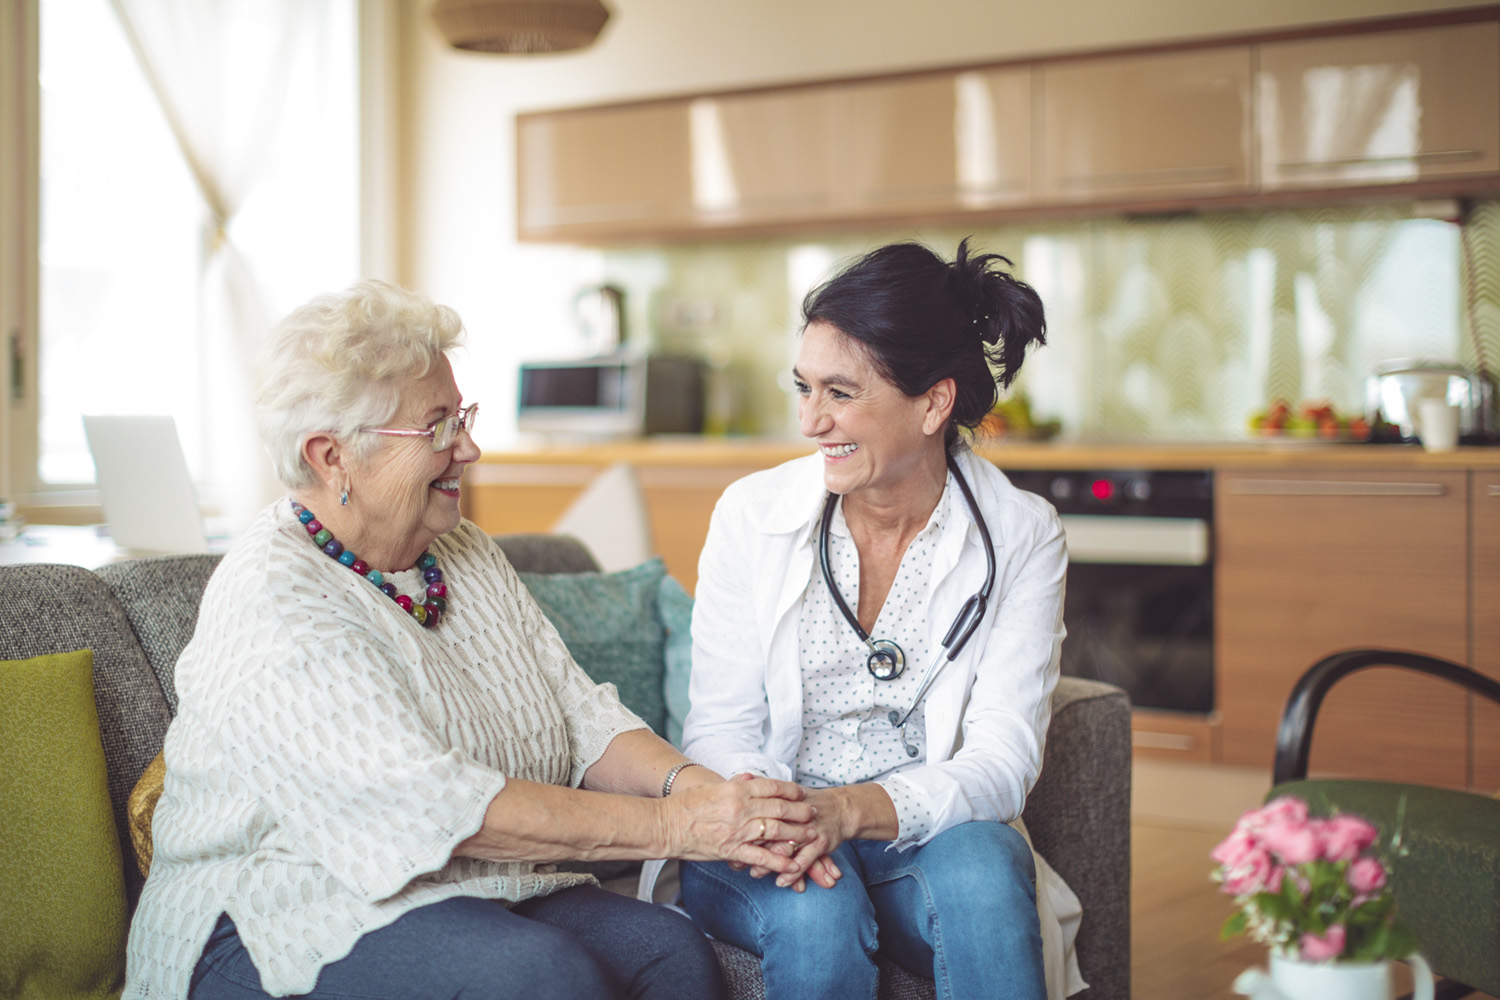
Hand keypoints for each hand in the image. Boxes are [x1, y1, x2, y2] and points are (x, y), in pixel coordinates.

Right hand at [663, 774, 816, 875]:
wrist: (665, 825)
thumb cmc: (685, 806)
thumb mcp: (712, 788)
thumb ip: (734, 785)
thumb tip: (750, 778)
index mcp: (736, 789)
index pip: (771, 787)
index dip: (790, 791)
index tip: (802, 794)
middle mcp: (740, 808)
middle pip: (779, 808)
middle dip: (800, 812)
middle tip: (814, 814)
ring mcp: (737, 830)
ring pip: (775, 831)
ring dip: (796, 834)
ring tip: (811, 837)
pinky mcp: (731, 850)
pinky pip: (760, 858)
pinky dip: (778, 862)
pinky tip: (792, 866)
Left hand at [726, 776, 845, 891]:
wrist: (841, 809)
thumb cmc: (808, 801)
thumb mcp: (785, 791)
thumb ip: (764, 786)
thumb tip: (741, 777)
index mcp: (784, 799)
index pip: (760, 810)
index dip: (743, 825)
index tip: (728, 838)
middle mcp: (795, 813)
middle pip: (770, 830)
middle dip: (752, 847)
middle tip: (736, 862)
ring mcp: (809, 827)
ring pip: (786, 848)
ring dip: (770, 864)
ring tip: (755, 874)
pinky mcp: (822, 841)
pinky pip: (805, 860)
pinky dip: (792, 873)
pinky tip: (781, 882)